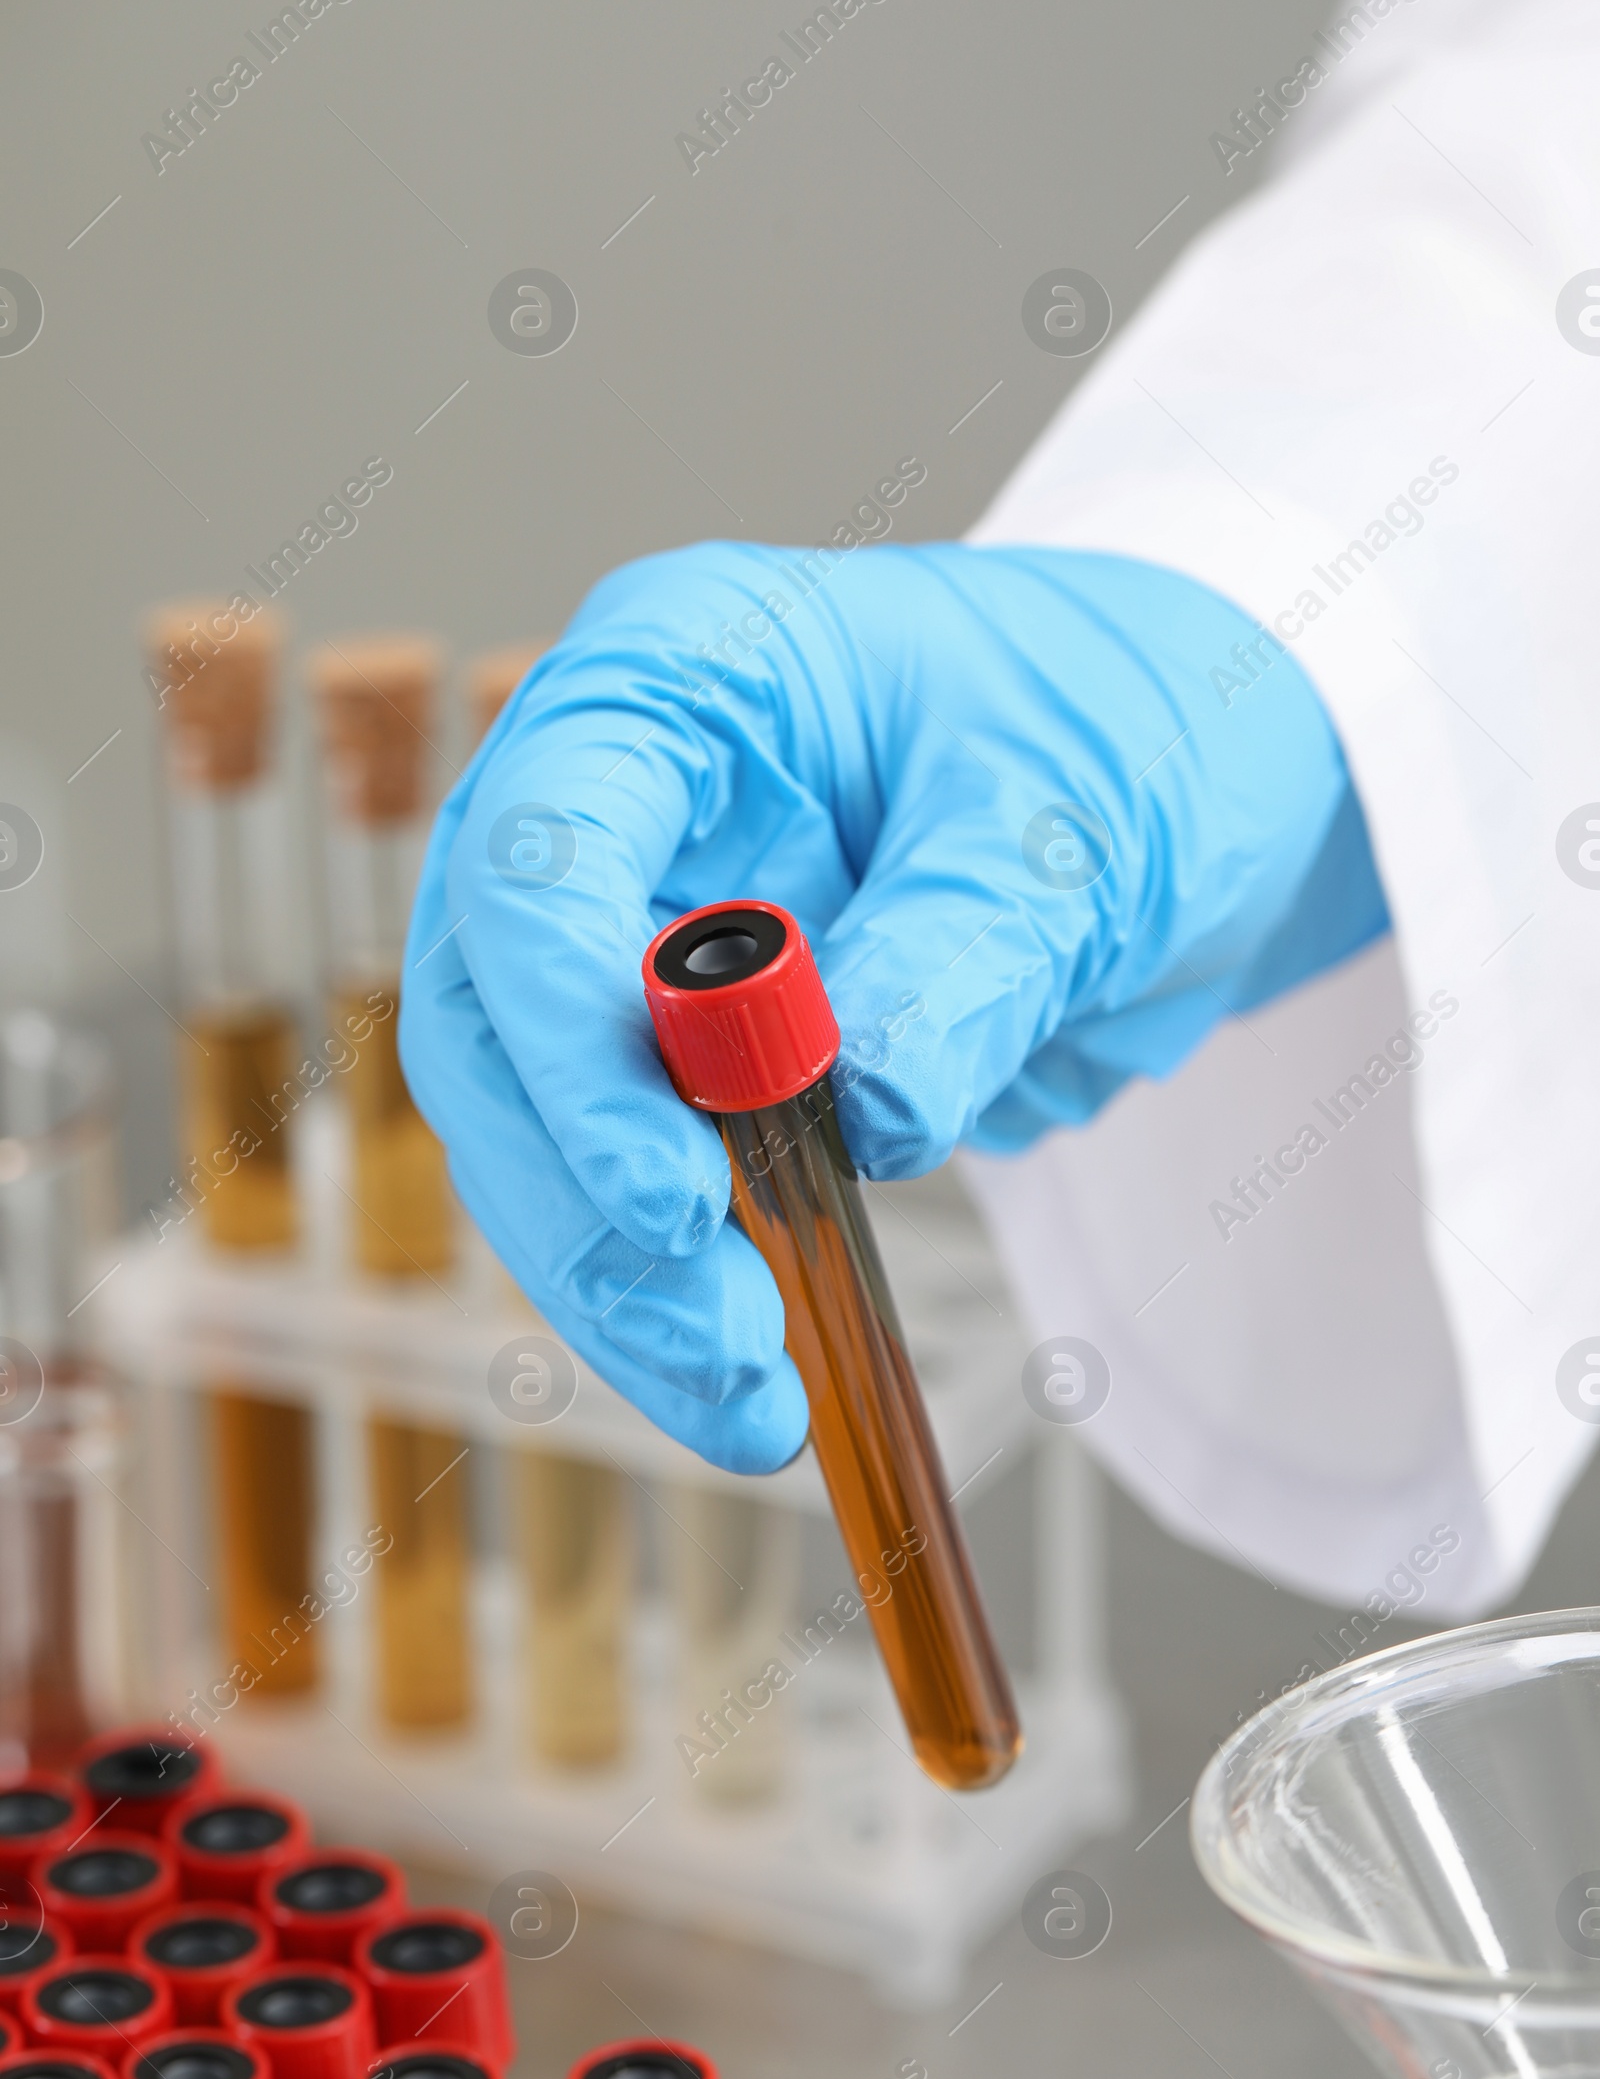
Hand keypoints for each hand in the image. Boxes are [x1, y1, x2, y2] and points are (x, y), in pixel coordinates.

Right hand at [401, 541, 1386, 1469]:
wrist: (1196, 784)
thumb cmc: (1133, 725)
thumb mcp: (1079, 829)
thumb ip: (963, 956)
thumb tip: (865, 1109)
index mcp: (684, 675)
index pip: (538, 848)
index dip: (568, 1030)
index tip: (672, 1188)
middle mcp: (622, 804)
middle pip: (492, 1019)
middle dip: (582, 1194)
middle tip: (719, 1326)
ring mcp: (637, 934)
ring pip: (534, 1134)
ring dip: (620, 1281)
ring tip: (750, 1404)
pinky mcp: (683, 1056)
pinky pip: (629, 1188)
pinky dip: (674, 1295)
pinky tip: (747, 1382)